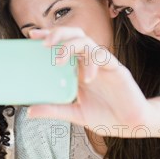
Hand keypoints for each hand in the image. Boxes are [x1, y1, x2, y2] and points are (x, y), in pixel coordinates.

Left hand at [27, 28, 154, 136]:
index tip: (32, 36)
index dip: (48, 36)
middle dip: (58, 34)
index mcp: (78, 67)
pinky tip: (86, 78)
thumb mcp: (74, 113)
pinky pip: (104, 58)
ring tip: (58, 59)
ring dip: (71, 46)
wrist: (131, 124)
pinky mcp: (117, 70)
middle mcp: (89, 62)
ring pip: (87, 42)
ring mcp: (103, 64)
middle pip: (75, 35)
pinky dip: (92, 64)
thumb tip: (29, 111)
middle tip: (44, 43)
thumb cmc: (105, 115)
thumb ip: (53, 110)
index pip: (63, 43)